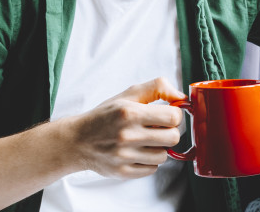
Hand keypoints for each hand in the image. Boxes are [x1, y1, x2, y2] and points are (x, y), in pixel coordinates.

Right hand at [66, 77, 184, 178]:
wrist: (77, 140)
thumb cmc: (105, 116)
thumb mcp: (128, 95)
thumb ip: (157, 88)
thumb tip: (182, 98)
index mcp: (130, 112)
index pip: (173, 117)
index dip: (174, 115)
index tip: (167, 115)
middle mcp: (127, 135)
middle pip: (172, 138)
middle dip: (169, 132)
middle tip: (158, 128)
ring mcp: (125, 156)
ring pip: (164, 155)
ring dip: (158, 148)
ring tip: (145, 141)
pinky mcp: (123, 172)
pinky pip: (152, 169)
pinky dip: (148, 161)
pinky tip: (137, 152)